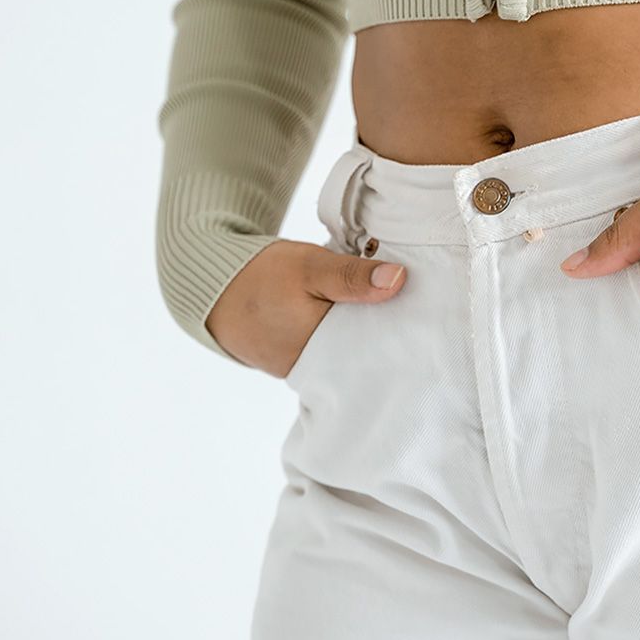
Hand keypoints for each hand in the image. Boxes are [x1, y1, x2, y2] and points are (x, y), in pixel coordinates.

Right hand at [205, 240, 405, 376]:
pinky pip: (334, 353)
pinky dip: (347, 336)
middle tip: (419, 310)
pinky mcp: (300, 363)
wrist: (214, 289)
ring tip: (399, 314)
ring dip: (367, 334)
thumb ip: (352, 276)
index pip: (376, 347)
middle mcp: (316, 372)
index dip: (402, 329)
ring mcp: (306, 371)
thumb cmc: (261, 277)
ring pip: (350, 354)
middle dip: (388, 334)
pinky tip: (364, 320)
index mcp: (321, 353)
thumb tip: (399, 279)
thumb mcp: (310, 267)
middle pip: (366, 355)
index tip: (426, 311)